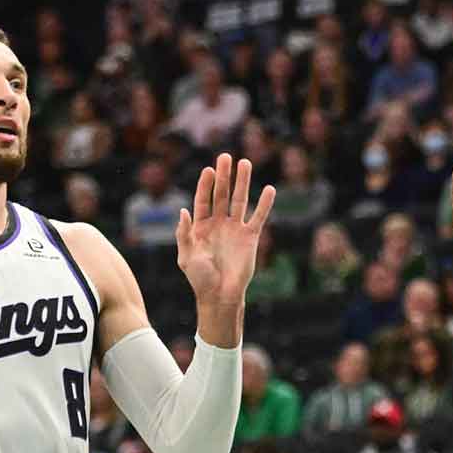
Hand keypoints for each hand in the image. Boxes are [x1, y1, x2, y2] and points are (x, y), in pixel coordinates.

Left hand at [176, 153, 275, 306]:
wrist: (220, 295)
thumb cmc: (200, 279)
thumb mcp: (186, 256)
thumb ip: (184, 233)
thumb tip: (183, 211)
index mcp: (201, 227)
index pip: (203, 200)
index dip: (205, 185)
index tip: (208, 169)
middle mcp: (219, 224)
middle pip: (221, 195)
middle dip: (224, 176)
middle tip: (226, 156)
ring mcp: (235, 229)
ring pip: (239, 200)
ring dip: (242, 182)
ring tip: (245, 162)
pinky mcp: (250, 237)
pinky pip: (258, 217)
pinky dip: (264, 204)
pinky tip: (269, 189)